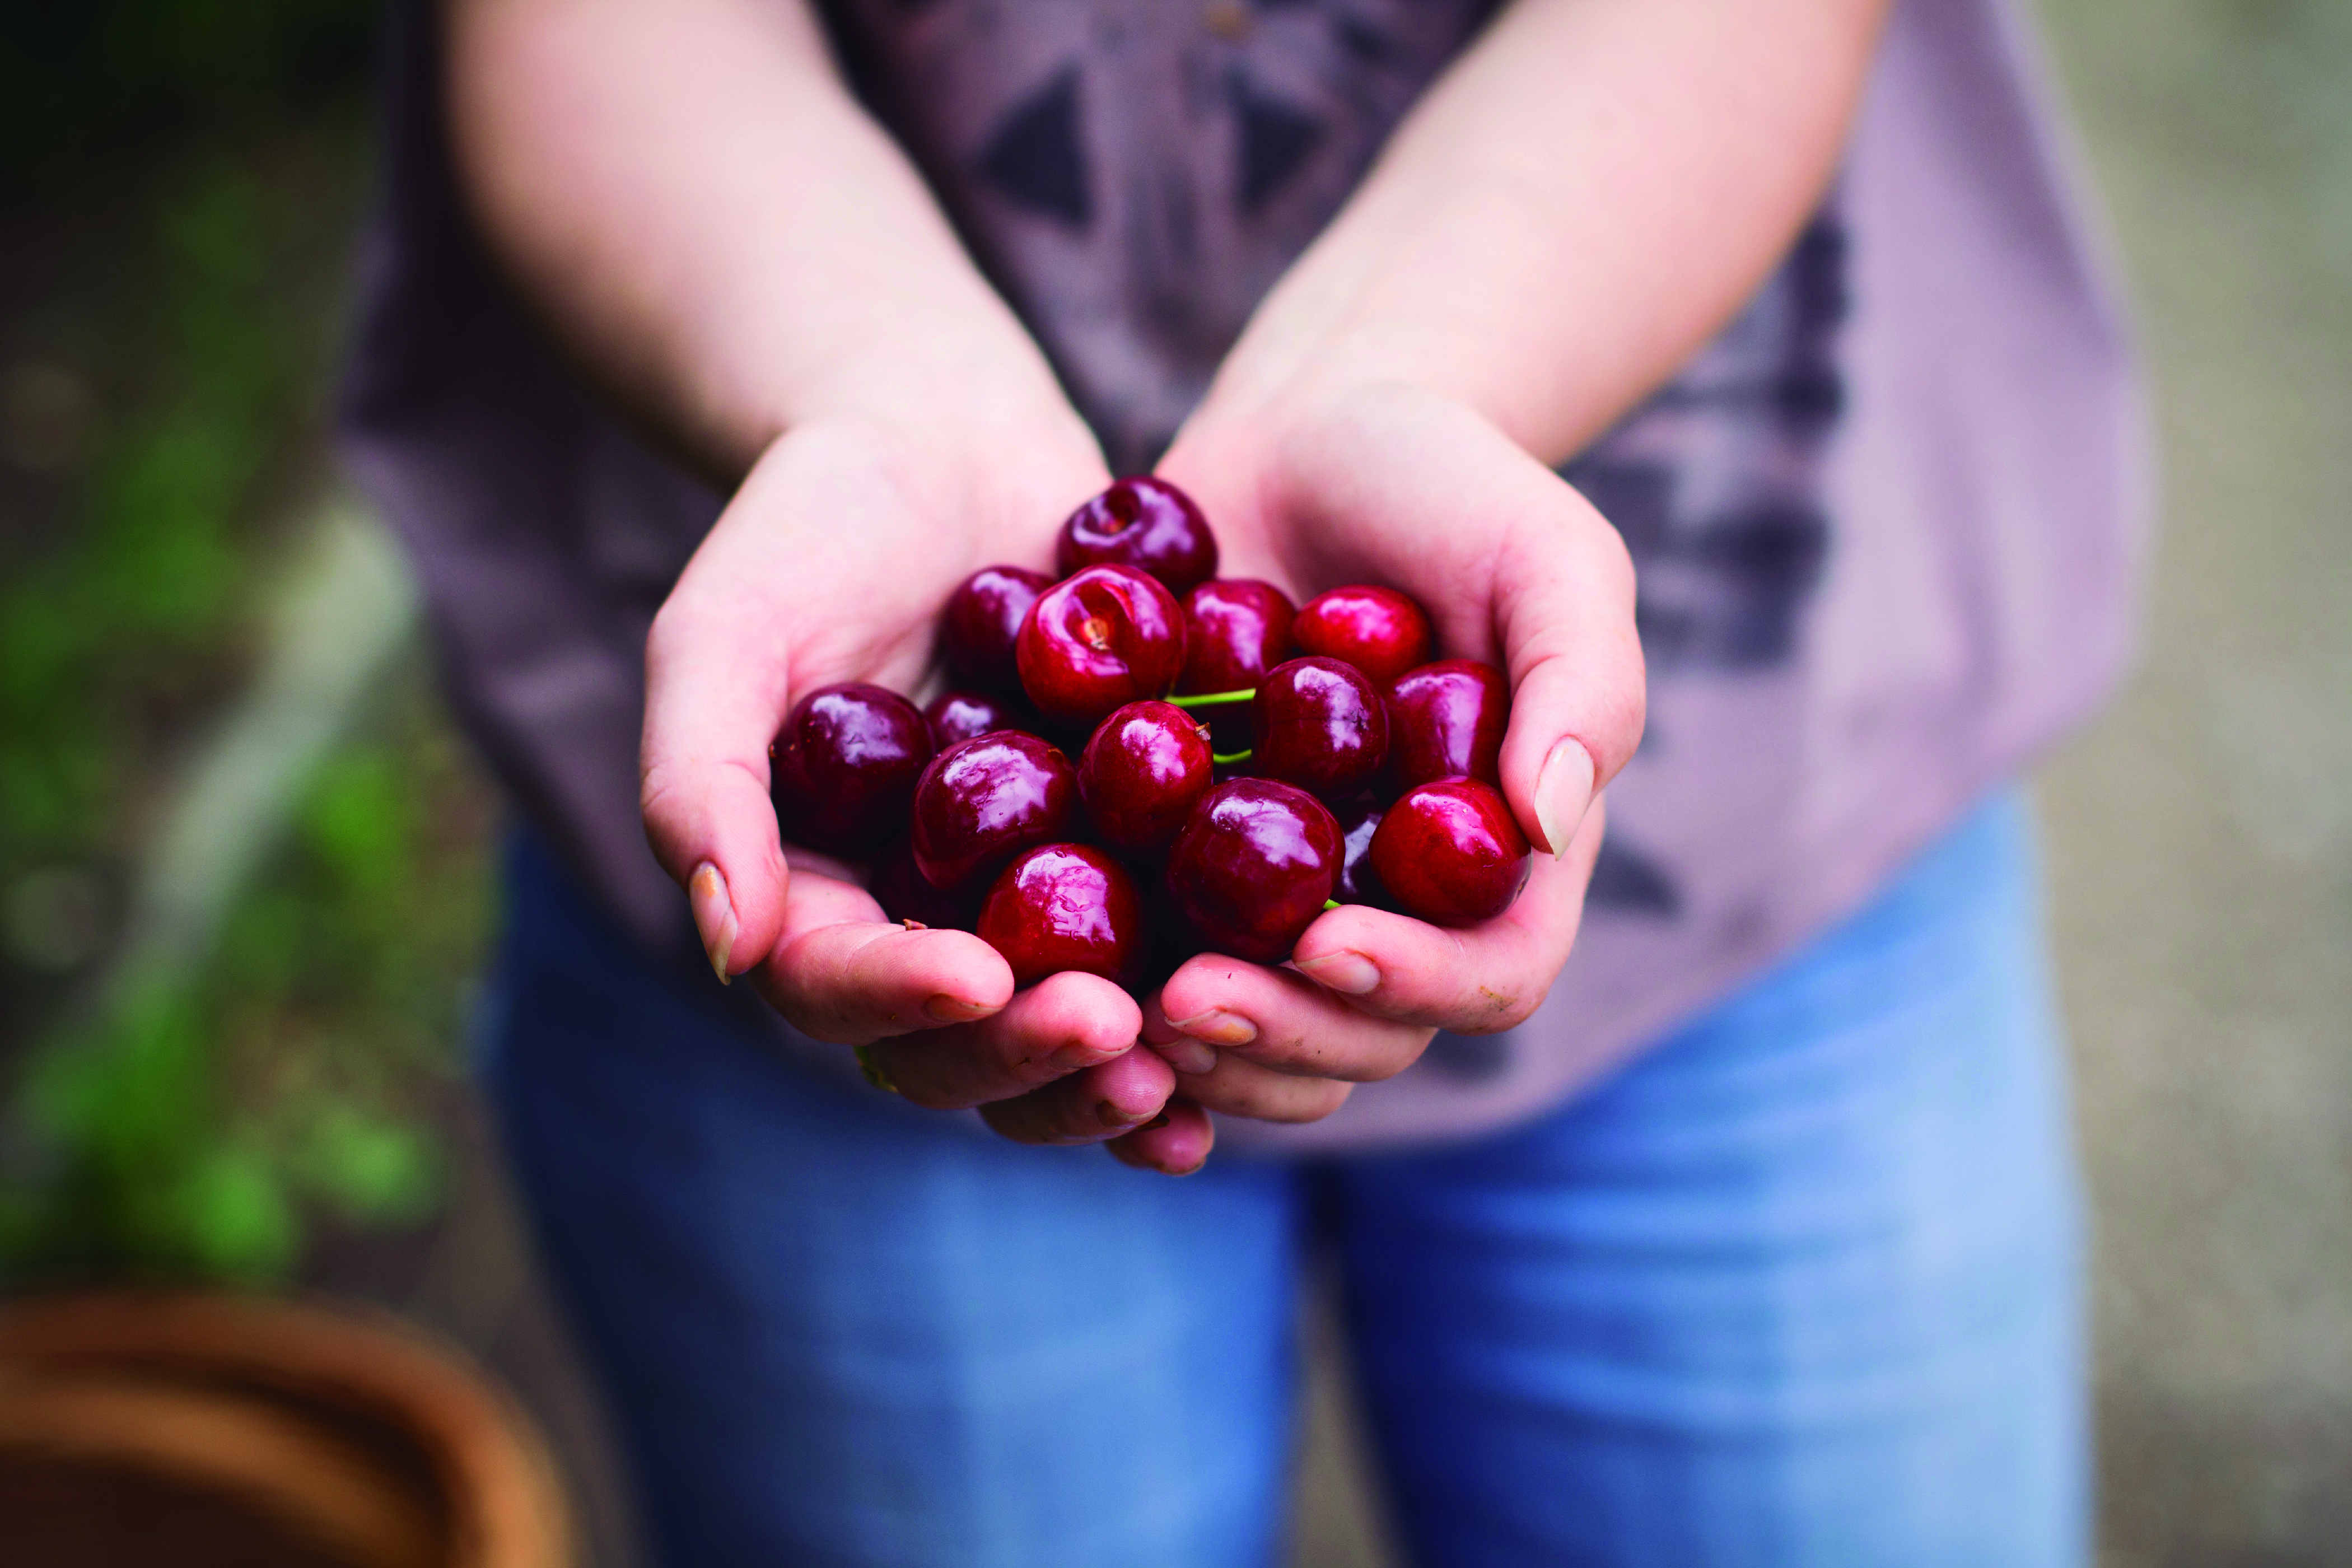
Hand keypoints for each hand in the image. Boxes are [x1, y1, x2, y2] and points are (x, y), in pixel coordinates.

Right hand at [640, 410, 1210, 1163]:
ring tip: (1187, 1050)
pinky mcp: (1130, 856)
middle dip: (1029, 1056)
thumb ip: (700, 783)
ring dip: (1121, 1065)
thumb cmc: (809, 526)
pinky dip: (1210, 993)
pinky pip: (1167, 950)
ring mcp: (1030, 900)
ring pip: (1066, 1030)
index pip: (839, 988)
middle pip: (961, 1047)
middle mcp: (922, 922)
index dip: (903, 1002)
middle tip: (1109, 1030)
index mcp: (814, 894)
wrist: (945, 439)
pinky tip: (1274, 998)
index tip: (977, 978)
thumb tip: (729, 946)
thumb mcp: (723, 632)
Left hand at [1106, 381, 1642, 1172]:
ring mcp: (1285, 895)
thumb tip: (1550, 823)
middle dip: (1284, 1036)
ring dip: (1199, 1048)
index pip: (1492, 973)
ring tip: (1119, 1012)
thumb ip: (1582, 682)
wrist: (1309, 432)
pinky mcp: (1180, 863)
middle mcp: (1397, 901)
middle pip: (1366, 1036)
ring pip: (1260, 1033)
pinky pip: (1152, 962)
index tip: (1329, 944)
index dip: (1418, 983)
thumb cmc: (1452, 487)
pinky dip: (1110, 995)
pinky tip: (1041, 986)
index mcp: (1501, 857)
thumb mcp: (1549, 555)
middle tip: (1186, 1004)